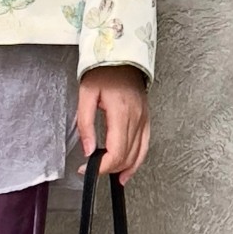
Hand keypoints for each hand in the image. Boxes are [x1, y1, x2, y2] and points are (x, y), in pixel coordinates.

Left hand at [76, 65, 149, 186]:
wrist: (122, 56)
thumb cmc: (103, 72)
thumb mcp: (85, 94)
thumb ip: (85, 124)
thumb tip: (88, 150)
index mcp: (121, 112)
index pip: (116, 151)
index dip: (102, 166)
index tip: (87, 169)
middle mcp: (136, 118)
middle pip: (126, 156)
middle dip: (109, 169)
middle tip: (92, 170)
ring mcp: (144, 119)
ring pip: (138, 154)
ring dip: (124, 169)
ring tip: (110, 176)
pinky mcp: (146, 119)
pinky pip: (145, 145)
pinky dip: (137, 161)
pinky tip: (129, 170)